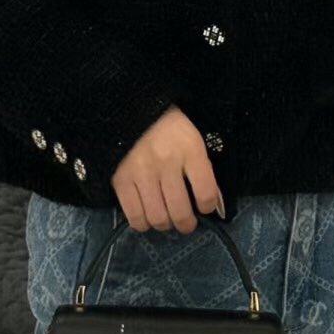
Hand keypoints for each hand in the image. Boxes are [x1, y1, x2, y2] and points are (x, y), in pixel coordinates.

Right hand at [111, 106, 223, 232]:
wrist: (128, 107)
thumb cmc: (167, 126)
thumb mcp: (192, 139)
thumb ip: (202, 168)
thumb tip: (212, 203)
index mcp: (190, 149)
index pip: (206, 193)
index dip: (208, 206)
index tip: (204, 206)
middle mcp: (166, 163)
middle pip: (180, 212)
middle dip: (186, 224)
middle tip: (186, 223)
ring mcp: (142, 173)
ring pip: (158, 218)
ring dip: (165, 225)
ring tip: (166, 219)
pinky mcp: (121, 180)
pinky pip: (134, 216)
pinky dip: (142, 223)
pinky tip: (146, 217)